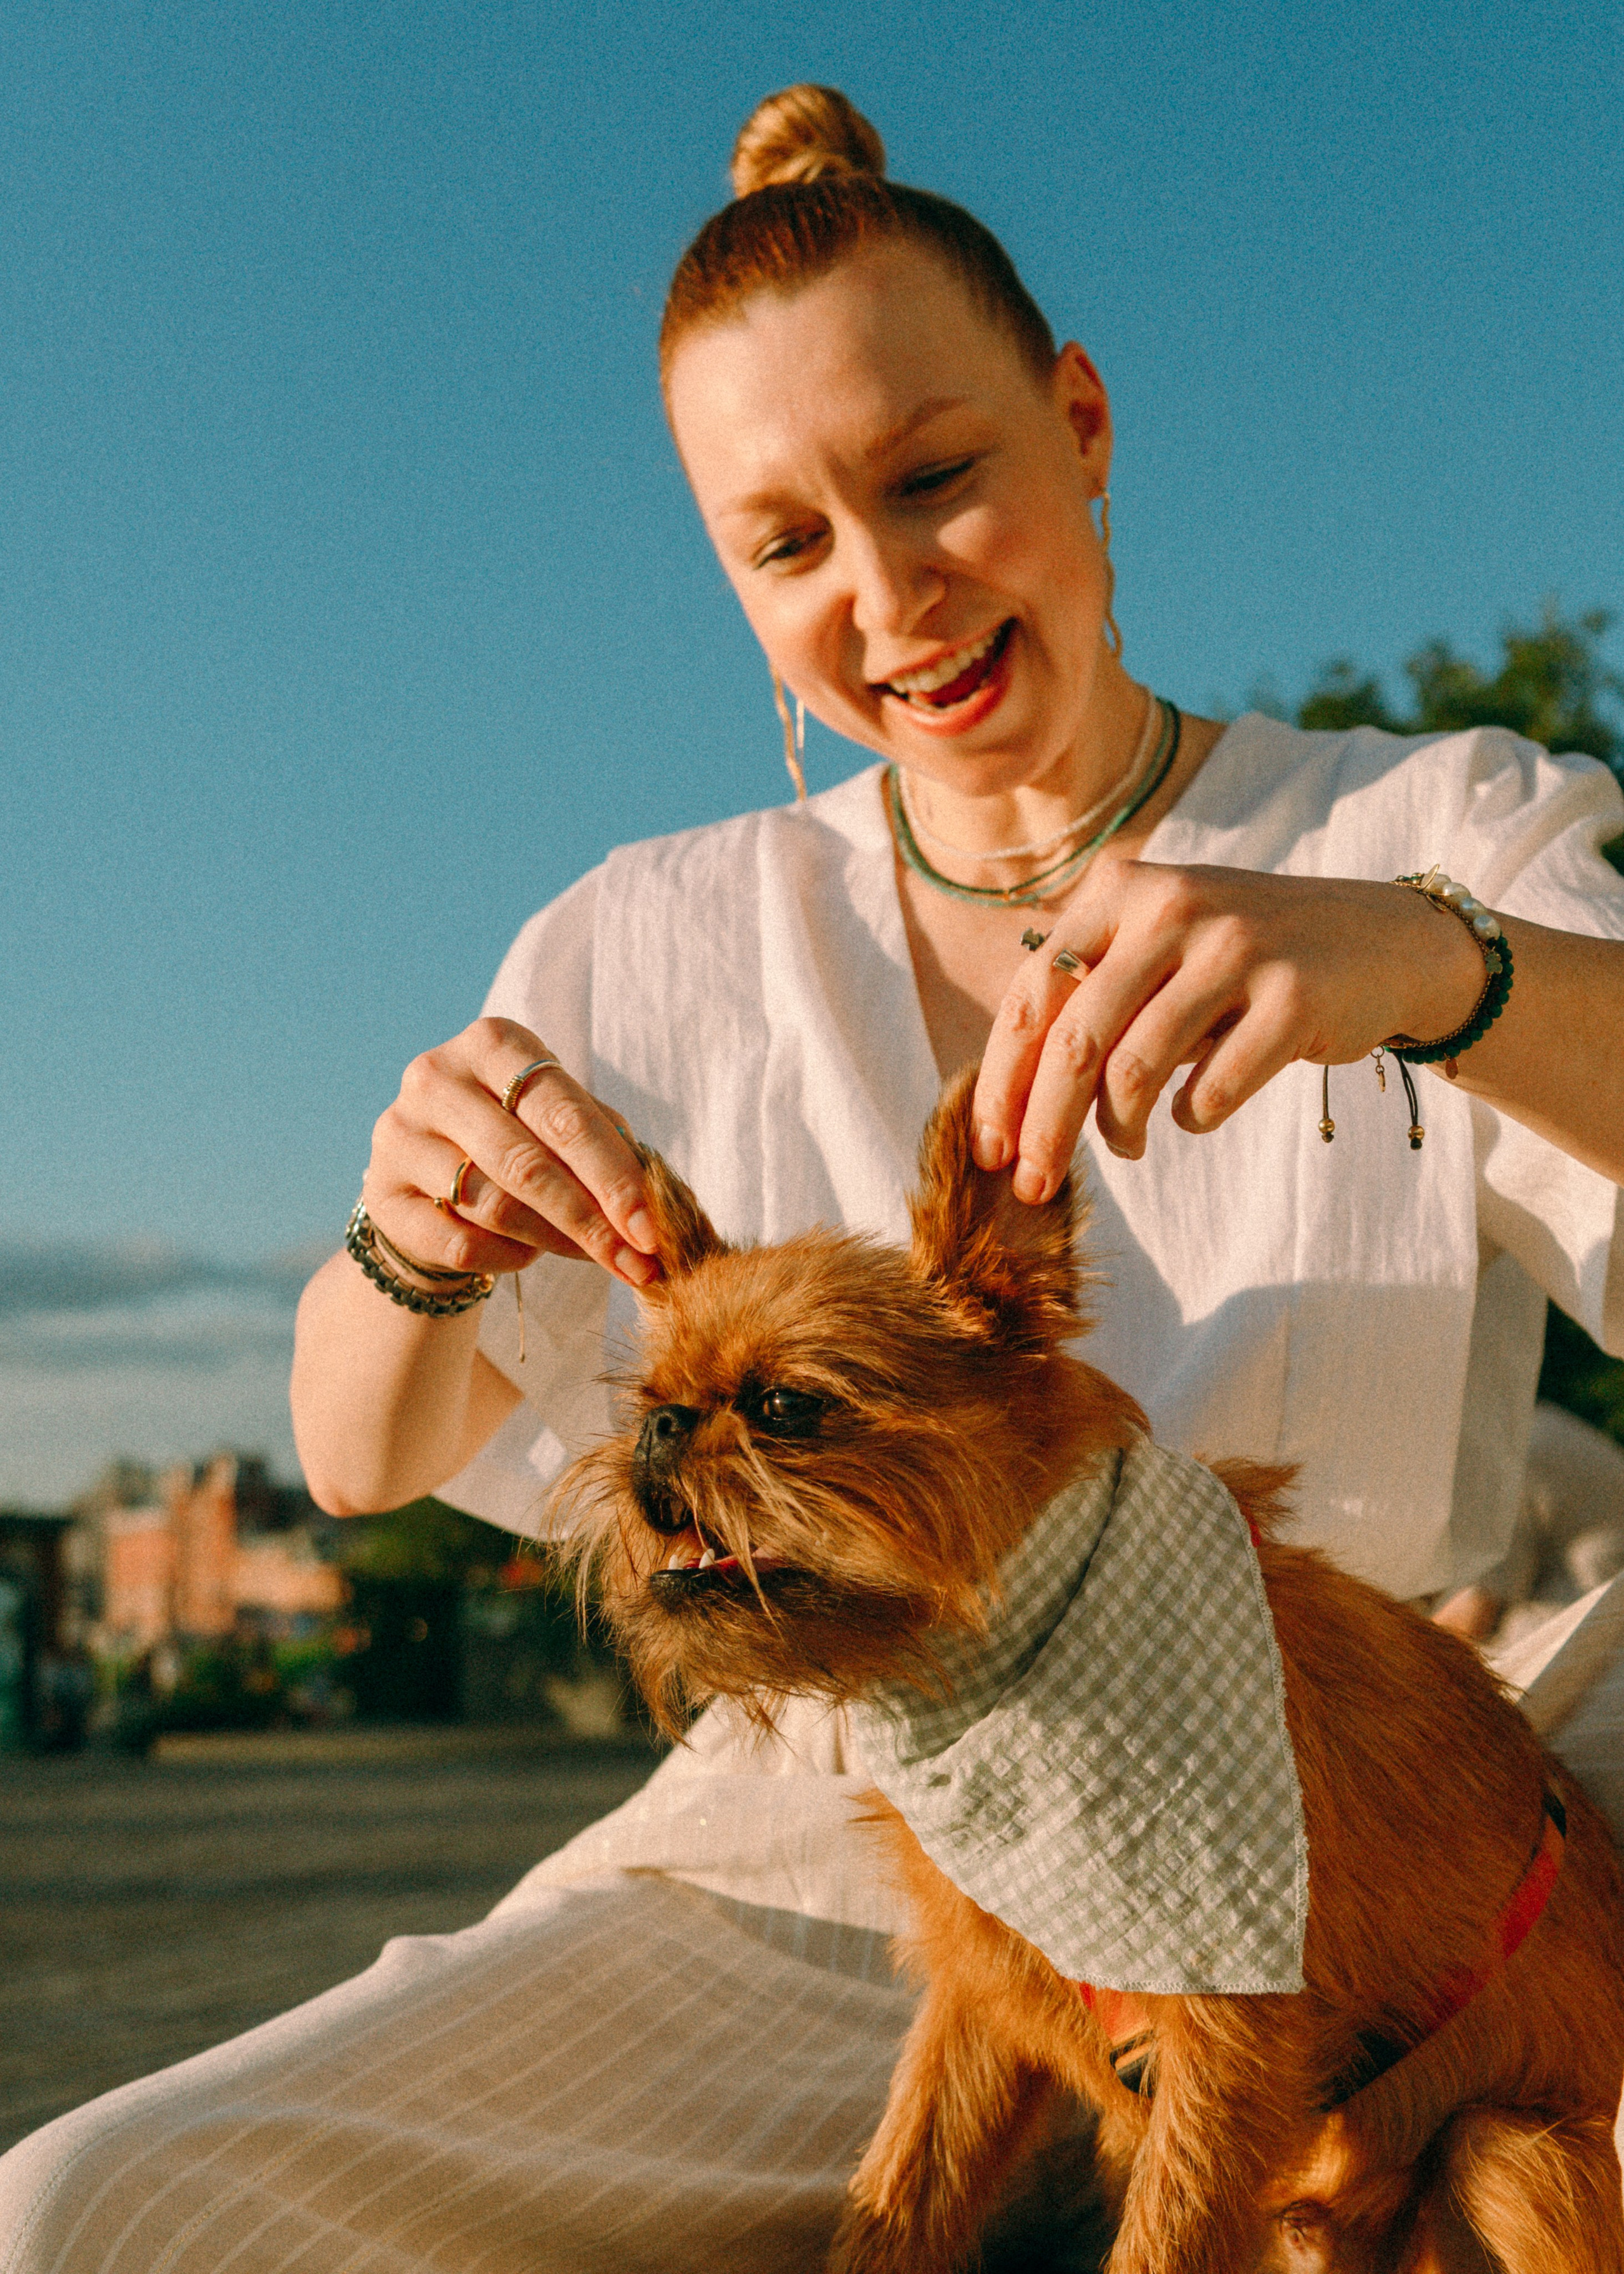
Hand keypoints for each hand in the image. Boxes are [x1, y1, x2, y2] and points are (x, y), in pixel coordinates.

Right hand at [362, 1017, 659, 1287]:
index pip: (564, 1114)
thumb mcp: (557, 1119)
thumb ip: (603, 1142)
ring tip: (595, 1257)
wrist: (430, 1175)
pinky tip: (529, 1256)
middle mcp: (436, 1077)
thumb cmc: (515, 1136)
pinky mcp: (381, 1194)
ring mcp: (400, 1135)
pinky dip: (508, 1258)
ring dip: (556, 1242)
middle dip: (592, 1221)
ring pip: (494, 1206)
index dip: (615, 1176)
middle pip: (528, 1162)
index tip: (651, 1228)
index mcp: (492, 1043)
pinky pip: (460, 1243)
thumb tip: (651, 1199)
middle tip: (636, 1262)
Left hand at [973, 861, 1486, 1198]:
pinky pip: (1213, 1087)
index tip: (988, 1149)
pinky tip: (1195, 1116)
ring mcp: (1236, 946)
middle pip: (1075, 1041)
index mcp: (1121, 890)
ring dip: (1117, 1130)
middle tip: (1033, 1184)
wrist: (1376, 941)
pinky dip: (1193, 1117)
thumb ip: (1086, 998)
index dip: (1001, 1082)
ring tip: (1125, 1148)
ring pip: (1135, 1069)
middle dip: (1043, 1128)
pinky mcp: (1293, 995)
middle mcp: (1172, 906)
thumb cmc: (1238, 963)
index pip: (1033, 997)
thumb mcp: (1155, 949)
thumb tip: (1008, 1103)